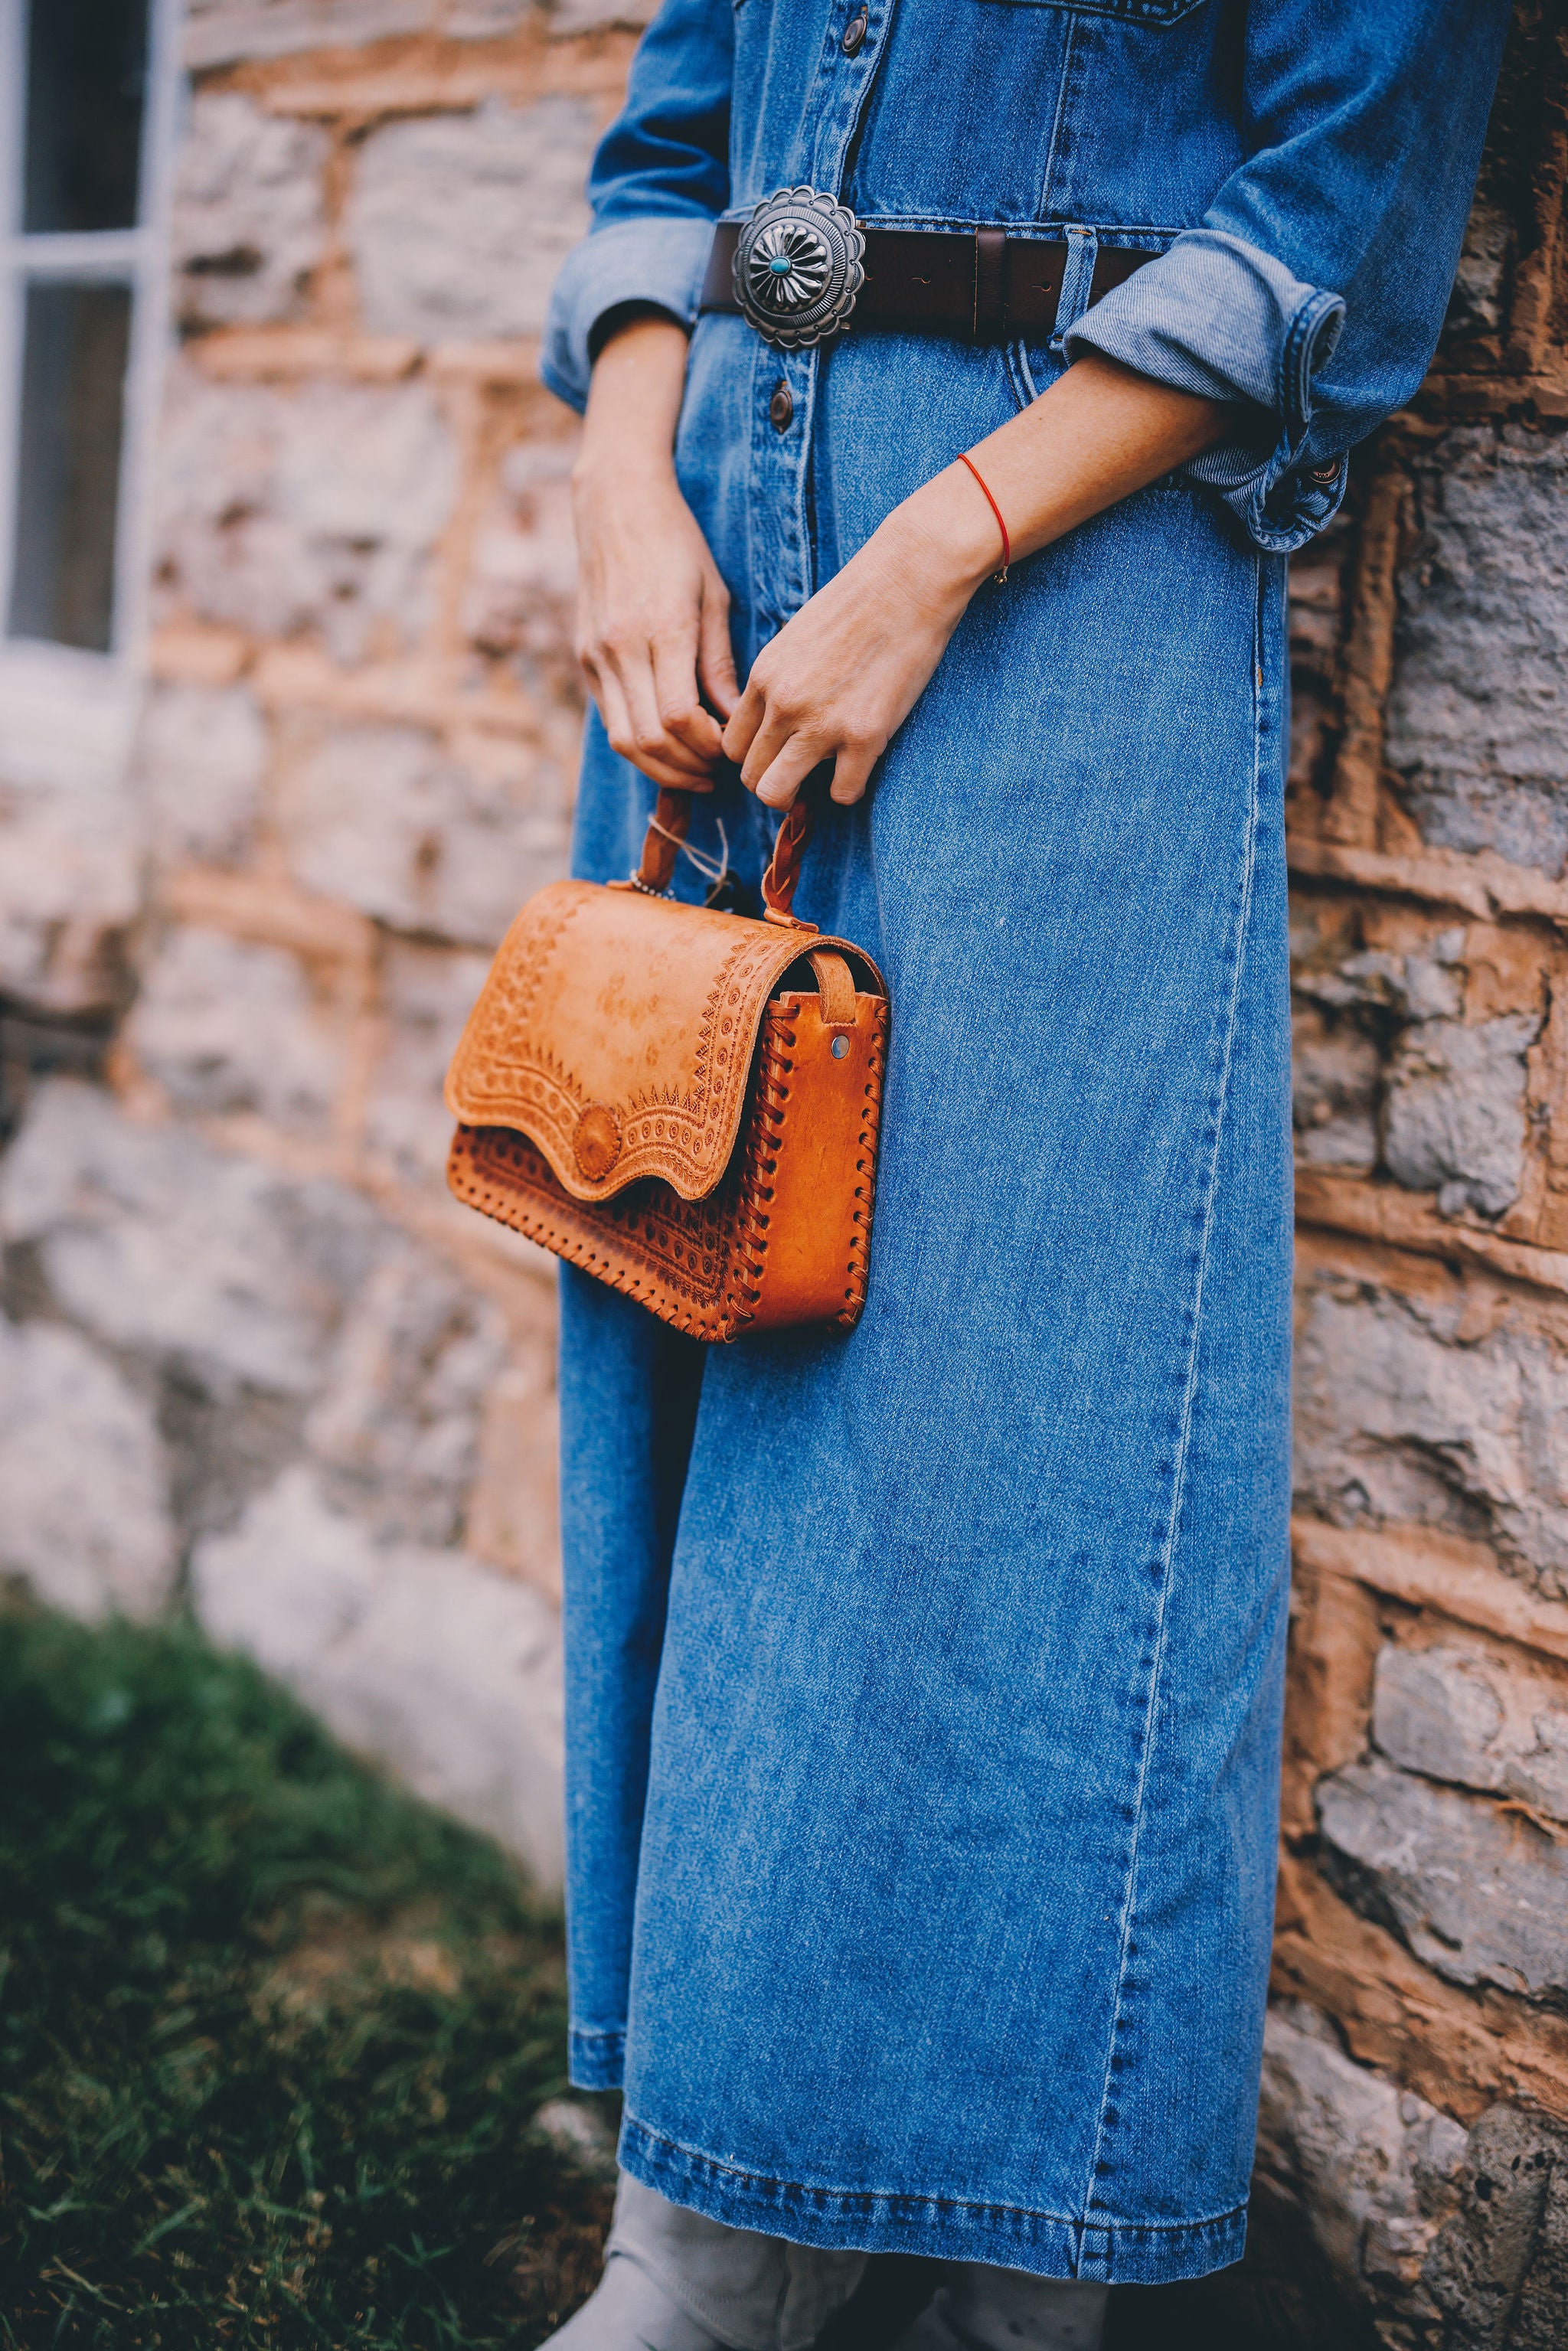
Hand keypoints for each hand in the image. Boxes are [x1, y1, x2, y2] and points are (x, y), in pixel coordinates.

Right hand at [572, 315, 738, 789]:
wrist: (614, 504)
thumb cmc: (676, 543)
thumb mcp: (714, 594)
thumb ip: (721, 661)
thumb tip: (734, 719)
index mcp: (661, 627)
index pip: (681, 717)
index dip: (709, 747)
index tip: (733, 748)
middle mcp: (621, 646)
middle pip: (651, 739)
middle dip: (689, 767)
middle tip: (719, 771)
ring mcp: (596, 655)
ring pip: (624, 741)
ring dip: (661, 767)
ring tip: (695, 769)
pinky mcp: (584, 658)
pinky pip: (611, 721)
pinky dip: (640, 744)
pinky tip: (669, 744)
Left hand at [722, 468, 998, 807]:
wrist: (909, 578)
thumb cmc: (860, 601)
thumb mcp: (798, 637)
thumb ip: (780, 679)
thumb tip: (777, 718)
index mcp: (763, 676)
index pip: (732, 744)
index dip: (754, 756)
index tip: (779, 752)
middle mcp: (782, 704)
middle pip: (750, 775)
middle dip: (773, 780)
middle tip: (802, 771)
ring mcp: (821, 723)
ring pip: (776, 793)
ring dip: (797, 796)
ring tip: (822, 777)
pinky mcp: (864, 736)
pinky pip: (841, 793)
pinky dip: (849, 787)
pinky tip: (861, 765)